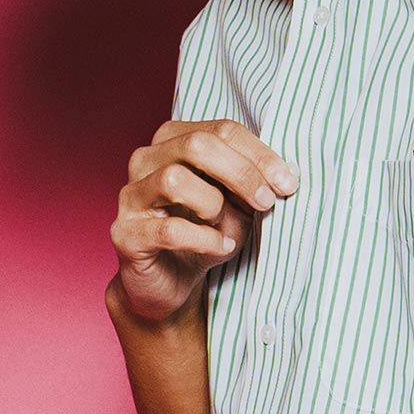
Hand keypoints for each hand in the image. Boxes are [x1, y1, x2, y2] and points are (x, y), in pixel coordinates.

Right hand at [109, 118, 297, 323]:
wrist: (170, 283)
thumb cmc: (205, 235)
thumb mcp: (238, 206)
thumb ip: (252, 185)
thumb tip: (282, 176)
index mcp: (174, 141)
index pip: (221, 130)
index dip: (259, 154)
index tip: (288, 182)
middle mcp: (146, 160)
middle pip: (197, 145)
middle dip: (241, 173)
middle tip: (267, 202)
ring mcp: (131, 196)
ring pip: (174, 179)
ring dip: (213, 204)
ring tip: (227, 226)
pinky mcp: (125, 234)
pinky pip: (168, 229)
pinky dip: (204, 239)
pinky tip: (221, 246)